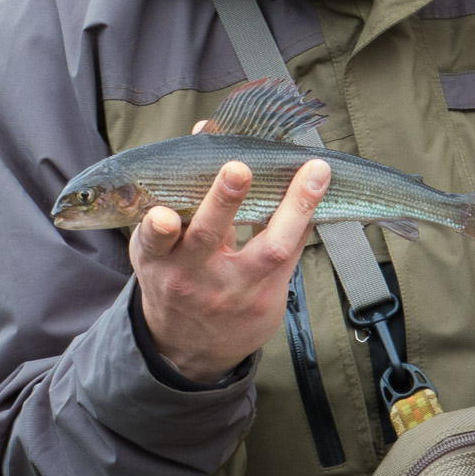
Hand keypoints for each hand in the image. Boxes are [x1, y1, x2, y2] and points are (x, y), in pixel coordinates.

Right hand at [130, 157, 329, 382]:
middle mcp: (193, 276)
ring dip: (295, 207)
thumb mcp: (162, 241)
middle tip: (239, 168)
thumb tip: (206, 128)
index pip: (155, 242)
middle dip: (224, 201)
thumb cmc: (176, 275)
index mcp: (159, 258)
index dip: (158, 228)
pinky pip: (294, 255)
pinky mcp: (267, 300)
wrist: (187, 347)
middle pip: (210, 237)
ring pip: (269, 249)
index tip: (165, 214)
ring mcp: (234, 290)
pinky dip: (306, 219)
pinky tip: (320, 190)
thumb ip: (184, 187)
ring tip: (315, 172)